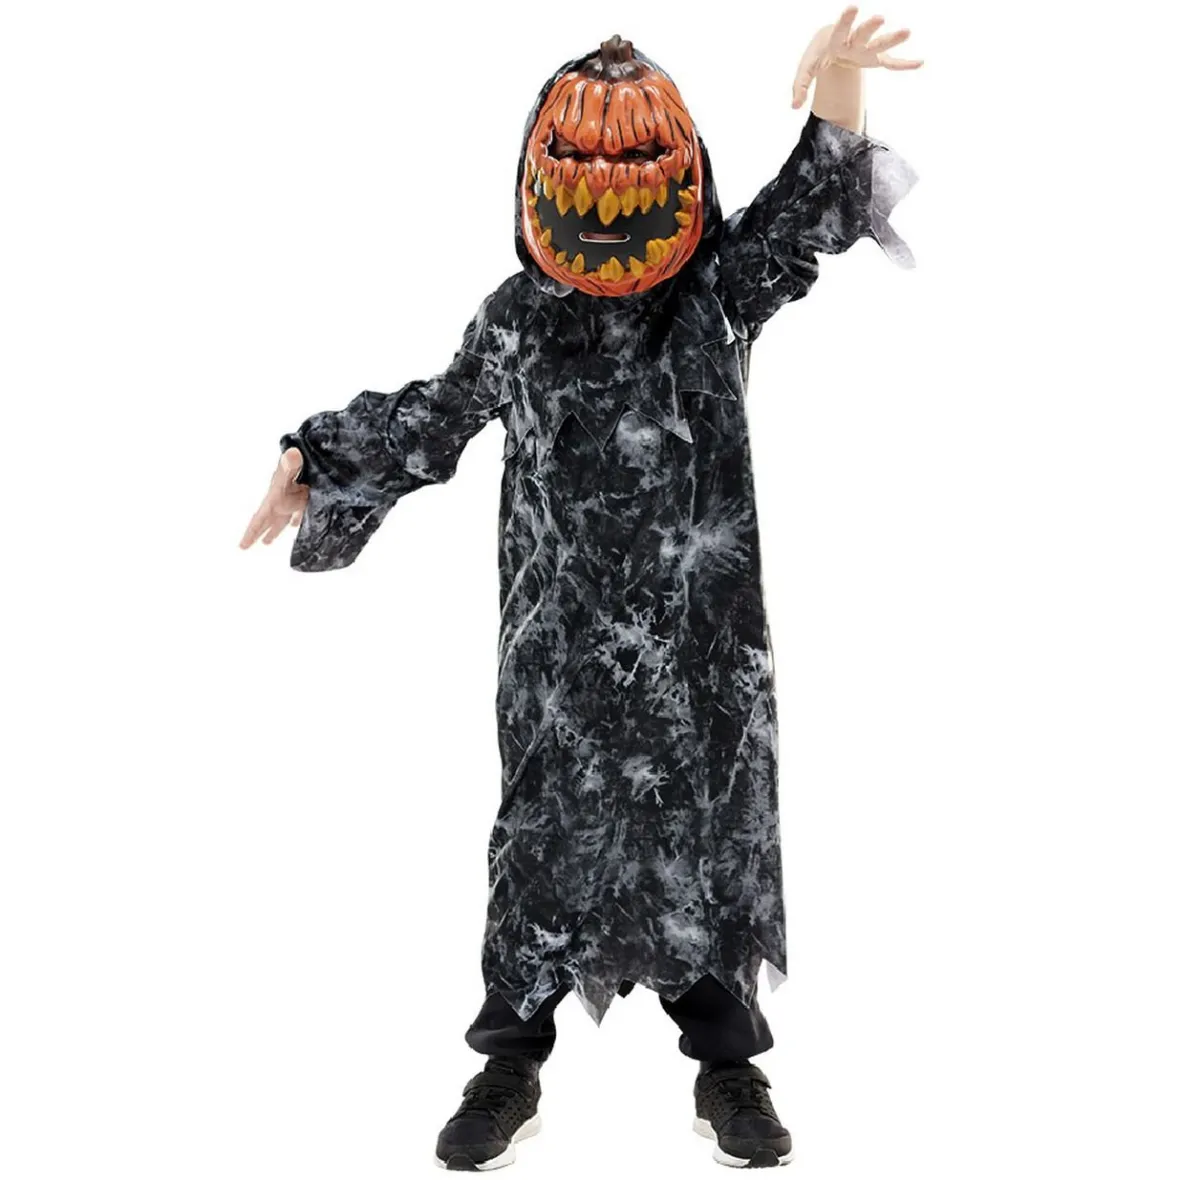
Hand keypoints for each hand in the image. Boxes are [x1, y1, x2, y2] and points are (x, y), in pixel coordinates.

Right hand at [239, 447, 309, 548]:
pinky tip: (296, 523)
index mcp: (275, 497)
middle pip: (268, 520)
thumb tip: (292, 454)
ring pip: (282, 517)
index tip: (242, 547)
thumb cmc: (302, 463)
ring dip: (276, 528)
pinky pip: (299, 512)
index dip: (251, 532)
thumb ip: (290, 465)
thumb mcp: (293, 467)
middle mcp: (282, 499)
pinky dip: (296, 519)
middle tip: (244, 546)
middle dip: (258, 532)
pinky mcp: (306, 496)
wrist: (313, 453)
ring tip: (268, 541)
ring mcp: (294, 498)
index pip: (260, 518)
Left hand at [792, 7, 922, 109]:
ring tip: (907, 32)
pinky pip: (891, 63)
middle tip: (879, 18)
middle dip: (870, 27)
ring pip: (880, 44)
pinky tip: (920, 63)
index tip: (852, 7)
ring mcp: (866, 50)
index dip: (846, 20)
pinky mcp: (874, 60)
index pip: (841, 29)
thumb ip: (799, 86)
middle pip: (863, 33)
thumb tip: (794, 107)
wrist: (831, 43)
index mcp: (836, 40)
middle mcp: (854, 42)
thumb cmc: (818, 54)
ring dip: (893, 39)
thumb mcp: (805, 69)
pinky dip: (904, 64)